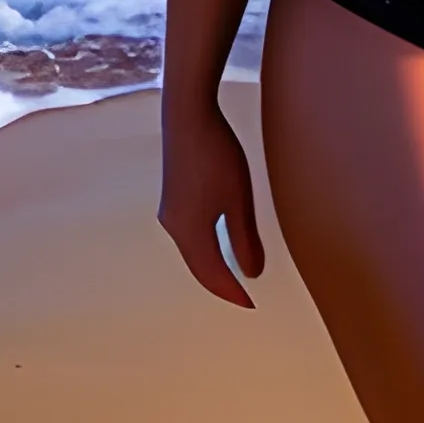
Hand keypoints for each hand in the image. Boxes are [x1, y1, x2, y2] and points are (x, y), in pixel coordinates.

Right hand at [159, 102, 265, 306]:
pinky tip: (218, 242)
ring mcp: (171, 211)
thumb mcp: (238, 199)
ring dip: (213, 266)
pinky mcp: (173, 196)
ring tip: (233, 277)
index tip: (252, 306)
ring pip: (194, 251)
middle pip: (199, 266)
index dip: (232, 293)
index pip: (212, 275)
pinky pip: (190, 235)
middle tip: (244, 299)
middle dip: (221, 285)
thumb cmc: (216, 155)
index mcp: (189, 232)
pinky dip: (206, 247)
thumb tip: (252, 273)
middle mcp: (174, 227)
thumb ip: (244, 238)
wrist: (188, 116)